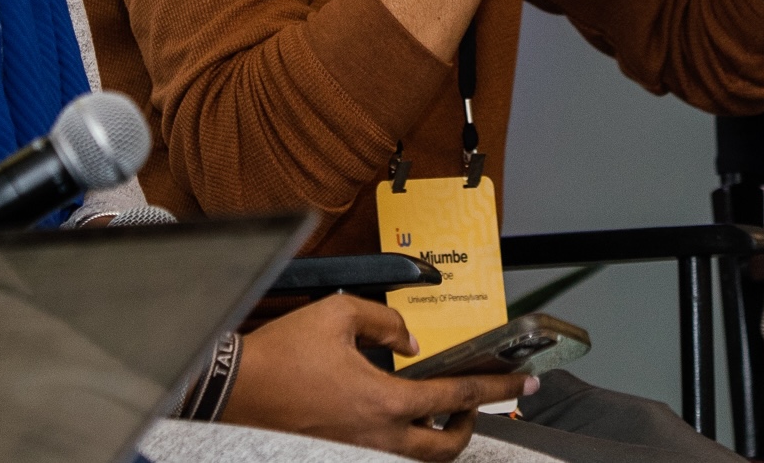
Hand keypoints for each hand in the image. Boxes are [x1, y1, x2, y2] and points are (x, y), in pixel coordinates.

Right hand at [221, 296, 530, 459]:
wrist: (240, 389)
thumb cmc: (283, 355)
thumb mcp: (336, 314)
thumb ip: (382, 320)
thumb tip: (409, 339)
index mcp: (385, 401)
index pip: (457, 395)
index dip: (495, 388)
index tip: (523, 383)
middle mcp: (381, 436)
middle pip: (448, 447)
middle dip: (473, 423)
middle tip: (480, 400)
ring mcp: (364, 449)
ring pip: (422, 456)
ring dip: (441, 434)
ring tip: (442, 408)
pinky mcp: (345, 450)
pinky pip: (392, 450)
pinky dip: (408, 435)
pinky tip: (397, 411)